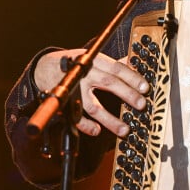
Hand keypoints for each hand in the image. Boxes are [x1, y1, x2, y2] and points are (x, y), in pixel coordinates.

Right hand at [34, 49, 148, 137]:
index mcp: (93, 61)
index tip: (145, 87)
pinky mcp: (65, 103)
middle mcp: (84, 74)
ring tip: (125, 130)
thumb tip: (131, 63)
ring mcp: (74, 90)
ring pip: (93, 106)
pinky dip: (86, 126)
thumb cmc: (73, 63)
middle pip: (108, 83)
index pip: (116, 68)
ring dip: (110, 119)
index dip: (132, 77)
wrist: (43, 68)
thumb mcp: (92, 58)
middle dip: (127, 94)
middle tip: (142, 104)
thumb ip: (111, 63)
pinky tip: (97, 131)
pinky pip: (76, 117)